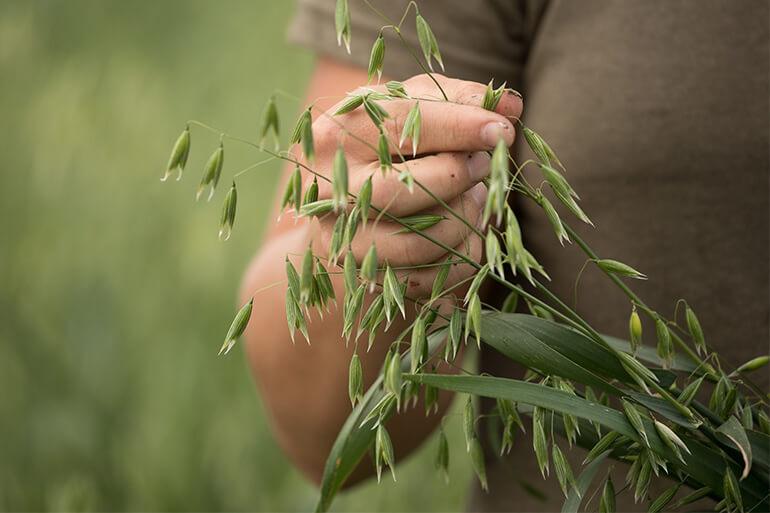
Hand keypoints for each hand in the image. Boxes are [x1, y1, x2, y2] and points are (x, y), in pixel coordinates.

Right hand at [307, 73, 522, 297]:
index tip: (503, 130)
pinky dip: (462, 254)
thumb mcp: (411, 112)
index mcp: (334, 136)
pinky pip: (430, 276)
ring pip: (420, 240)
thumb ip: (457, 100)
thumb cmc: (387, 149)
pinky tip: (466, 231)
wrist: (347, 212)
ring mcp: (343, 240)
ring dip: (465, 218)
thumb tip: (510, 106)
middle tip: (486, 163)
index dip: (458, 127)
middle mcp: (331, 190)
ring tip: (477, 197)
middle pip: (405, 188)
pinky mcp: (364, 277)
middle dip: (459, 175)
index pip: (401, 126)